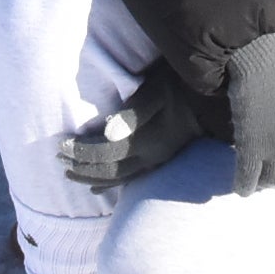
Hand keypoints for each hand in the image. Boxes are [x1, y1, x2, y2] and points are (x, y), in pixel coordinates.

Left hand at [59, 63, 200, 187]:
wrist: (215, 97)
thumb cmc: (182, 85)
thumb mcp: (158, 90)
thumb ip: (134, 112)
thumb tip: (107, 131)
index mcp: (148, 141)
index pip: (105, 152)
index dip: (81, 151)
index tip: (60, 146)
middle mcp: (151, 158)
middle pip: (109, 171)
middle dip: (81, 167)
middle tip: (58, 159)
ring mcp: (158, 162)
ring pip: (118, 179)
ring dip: (91, 178)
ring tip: (69, 174)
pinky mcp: (162, 160)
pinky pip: (132, 180)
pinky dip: (111, 185)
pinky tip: (97, 188)